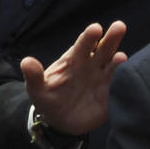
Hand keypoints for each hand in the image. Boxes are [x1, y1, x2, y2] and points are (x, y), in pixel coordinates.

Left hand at [20, 21, 127, 136]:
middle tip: (119, 26)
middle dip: (111, 37)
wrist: (61, 122)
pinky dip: (121, 74)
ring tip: (122, 54)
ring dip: (118, 56)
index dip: (89, 37)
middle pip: (102, 47)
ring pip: (112, 61)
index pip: (82, 45)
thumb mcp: (37, 89)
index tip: (95, 29)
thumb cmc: (49, 99)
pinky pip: (116, 80)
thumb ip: (34, 76)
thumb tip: (26, 61)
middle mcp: (90, 64)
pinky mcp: (108, 91)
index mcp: (74, 59)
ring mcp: (101, 76)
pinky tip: (124, 67)